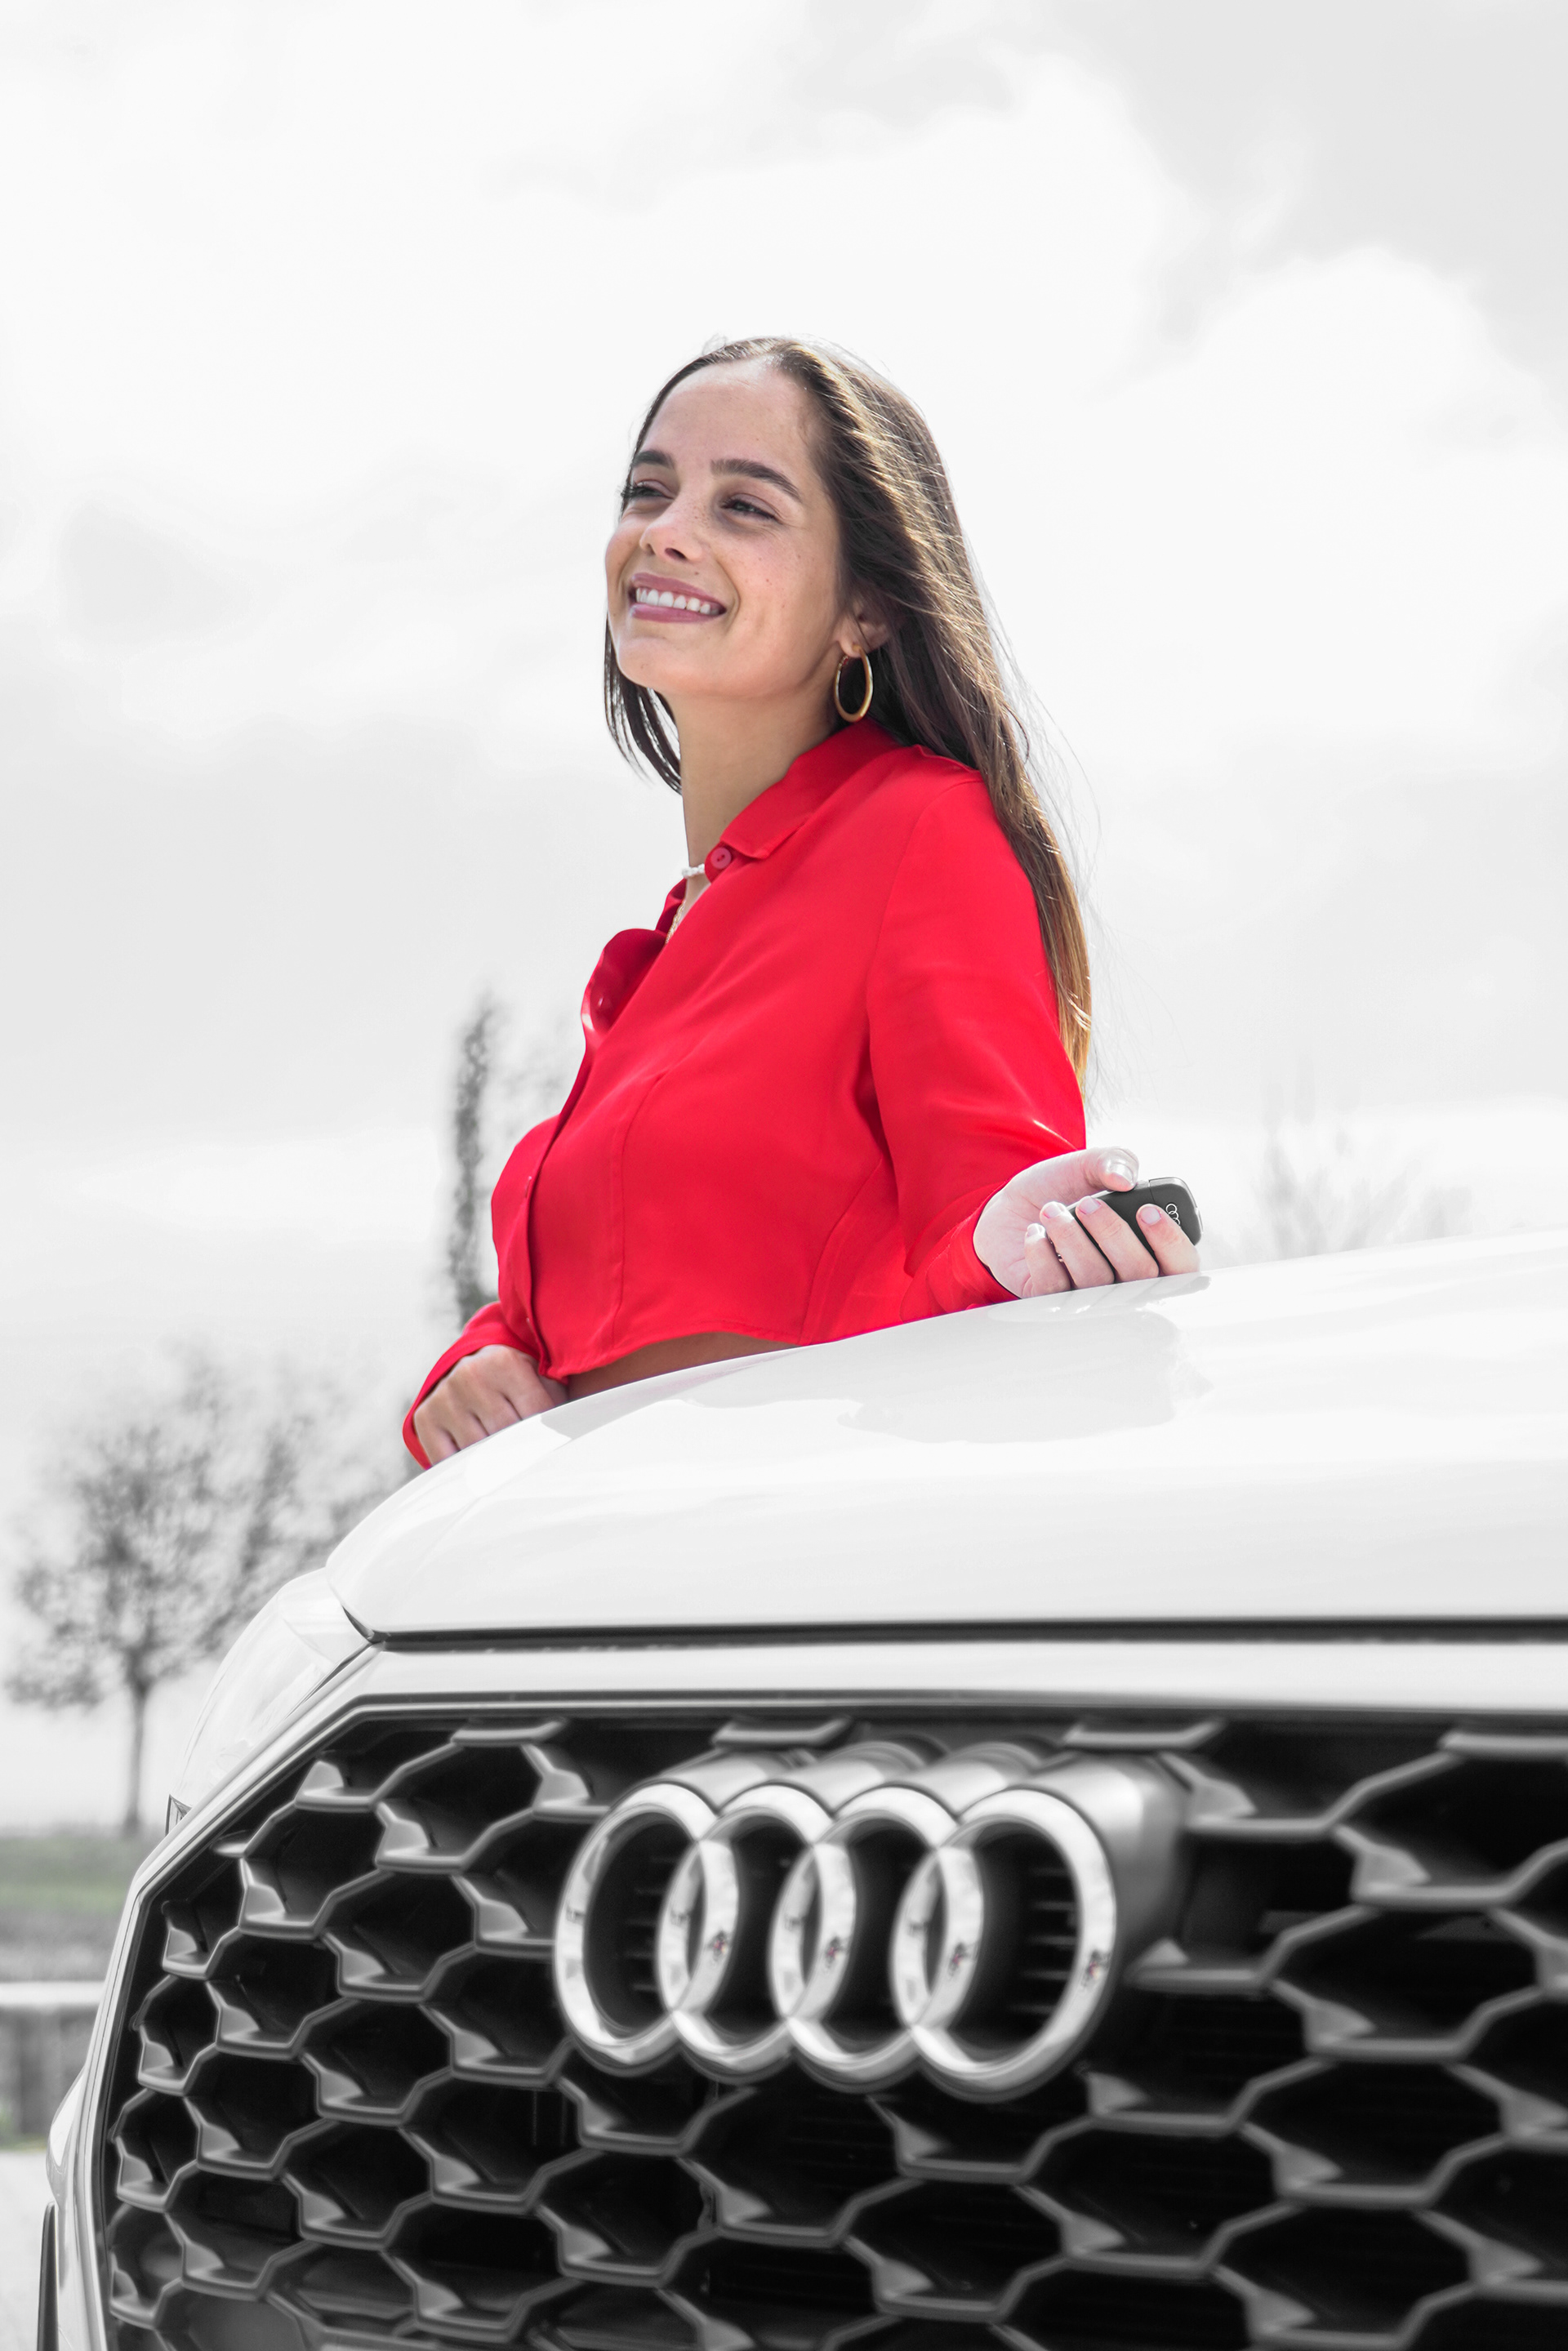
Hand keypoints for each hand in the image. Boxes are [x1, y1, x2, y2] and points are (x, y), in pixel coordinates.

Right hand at [413, 1345, 565, 1463]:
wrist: (468, 1369)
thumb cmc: (517, 1383)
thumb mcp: (541, 1380)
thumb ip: (559, 1402)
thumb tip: (575, 1434)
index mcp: (504, 1362)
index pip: (535, 1415)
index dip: (548, 1439)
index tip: (557, 1454)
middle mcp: (471, 1376)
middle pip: (507, 1436)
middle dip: (524, 1454)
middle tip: (535, 1469)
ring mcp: (445, 1398)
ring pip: (479, 1453)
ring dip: (497, 1466)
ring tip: (510, 1469)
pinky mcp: (426, 1418)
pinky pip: (448, 1461)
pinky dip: (465, 1473)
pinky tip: (481, 1470)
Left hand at [973, 1146, 1200, 1297]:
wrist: (1012, 1206)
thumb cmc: (1063, 1189)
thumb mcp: (1091, 1165)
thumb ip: (1115, 1160)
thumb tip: (1124, 1178)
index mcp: (1148, 1249)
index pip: (1183, 1267)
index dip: (1171, 1243)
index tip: (1146, 1212)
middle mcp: (1123, 1278)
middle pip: (1139, 1274)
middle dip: (1112, 1233)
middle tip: (1086, 1204)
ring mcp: (1089, 1295)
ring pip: (1095, 1280)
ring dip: (1070, 1237)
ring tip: (1051, 1210)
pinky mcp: (1052, 1300)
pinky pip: (1054, 1288)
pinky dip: (1041, 1254)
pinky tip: (1036, 1233)